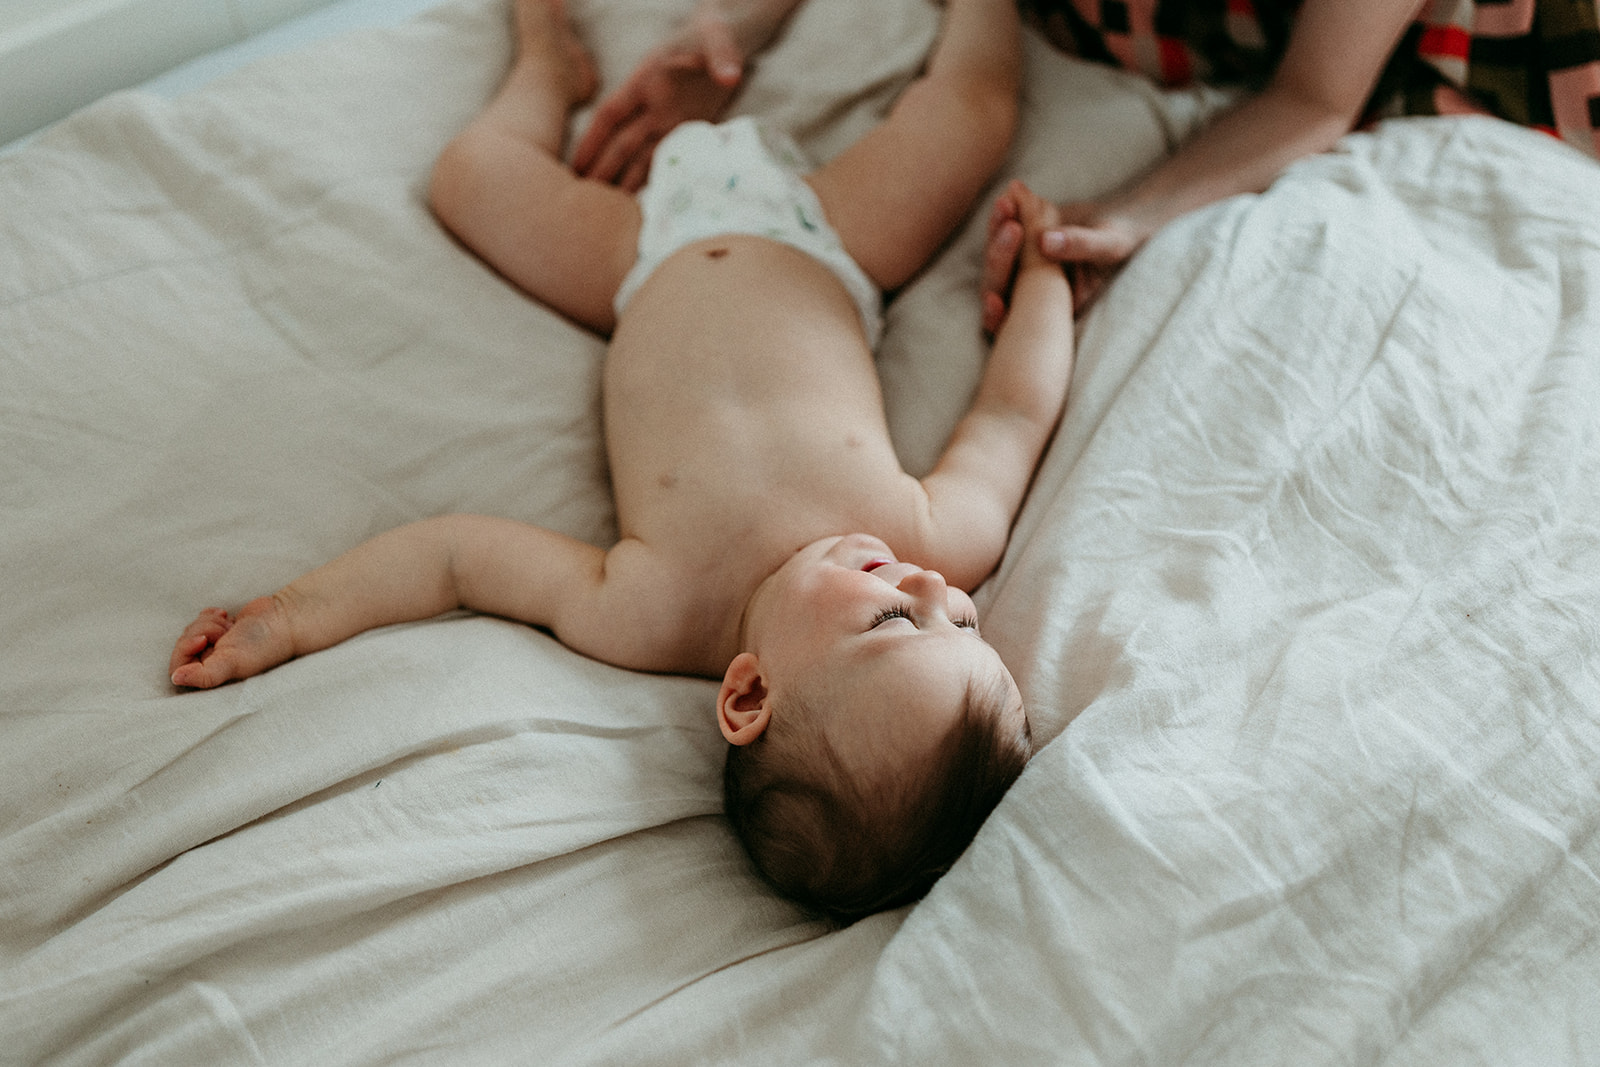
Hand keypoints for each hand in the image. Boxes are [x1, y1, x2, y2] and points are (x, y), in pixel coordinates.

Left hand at [169, 597, 295, 688]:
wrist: (284, 619)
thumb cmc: (261, 644)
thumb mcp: (231, 663)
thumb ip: (204, 676)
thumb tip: (175, 679)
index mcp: (212, 676)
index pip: (178, 668)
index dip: (184, 650)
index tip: (202, 640)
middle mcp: (213, 664)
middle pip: (183, 646)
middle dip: (200, 632)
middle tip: (221, 631)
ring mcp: (217, 646)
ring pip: (192, 631)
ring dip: (208, 623)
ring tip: (229, 625)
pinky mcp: (223, 629)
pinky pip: (202, 619)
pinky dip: (210, 615)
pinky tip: (226, 615)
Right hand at [571, 10, 745, 191]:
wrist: (727, 38)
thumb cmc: (715, 34)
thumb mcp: (717, 37)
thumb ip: (721, 56)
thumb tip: (729, 76)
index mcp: (649, 80)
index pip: (612, 113)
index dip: (592, 140)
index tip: (576, 165)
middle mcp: (654, 104)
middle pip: (622, 143)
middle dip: (604, 171)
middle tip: (586, 202)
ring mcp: (668, 119)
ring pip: (641, 156)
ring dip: (624, 182)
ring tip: (608, 212)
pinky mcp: (686, 130)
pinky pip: (665, 158)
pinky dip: (654, 180)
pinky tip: (644, 204)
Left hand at [981, 189, 1143, 329]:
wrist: (1118, 223)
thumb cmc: (1120, 241)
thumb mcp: (1106, 246)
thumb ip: (1079, 246)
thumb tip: (1045, 242)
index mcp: (1049, 308)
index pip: (1015, 317)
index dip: (998, 315)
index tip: (994, 301)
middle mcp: (1028, 292)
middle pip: (998, 285)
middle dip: (1000, 257)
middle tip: (1012, 226)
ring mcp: (1020, 267)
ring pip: (996, 256)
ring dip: (998, 229)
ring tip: (1010, 200)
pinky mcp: (1017, 244)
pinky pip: (1003, 230)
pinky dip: (1006, 212)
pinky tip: (1014, 190)